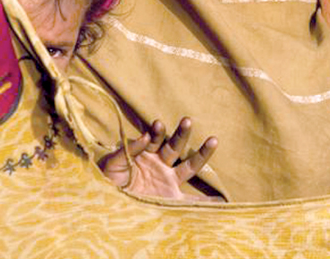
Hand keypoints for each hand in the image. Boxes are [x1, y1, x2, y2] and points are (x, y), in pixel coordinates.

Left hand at [99, 117, 218, 200]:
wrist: (106, 209)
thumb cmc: (106, 184)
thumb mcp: (112, 165)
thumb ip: (128, 150)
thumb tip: (146, 135)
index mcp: (145, 155)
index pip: (155, 139)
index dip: (158, 131)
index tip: (158, 123)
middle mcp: (159, 165)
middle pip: (175, 146)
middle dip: (182, 134)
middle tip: (187, 120)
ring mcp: (167, 182)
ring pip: (188, 165)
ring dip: (200, 153)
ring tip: (213, 140)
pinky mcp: (171, 199)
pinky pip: (192, 201)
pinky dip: (207, 202)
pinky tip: (223, 202)